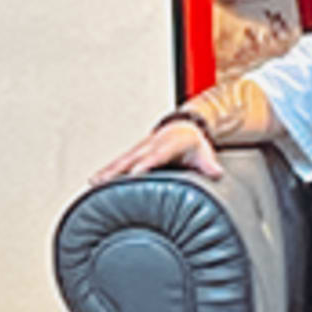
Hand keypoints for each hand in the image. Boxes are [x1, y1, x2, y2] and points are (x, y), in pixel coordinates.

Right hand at [97, 109, 221, 185]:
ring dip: (107, 171)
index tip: (135, 173)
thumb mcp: (204, 153)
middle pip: (132, 158)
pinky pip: (118, 163)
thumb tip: (217, 172)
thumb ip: (208, 164)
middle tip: (104, 182)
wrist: (184, 128)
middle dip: (119, 170)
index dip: (145, 164)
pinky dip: (106, 171)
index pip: (156, 156)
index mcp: (168, 145)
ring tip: (93, 183)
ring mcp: (140, 149)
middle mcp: (150, 146)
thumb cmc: (193, 144)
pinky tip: (94, 181)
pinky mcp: (134, 154)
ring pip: (121, 160)